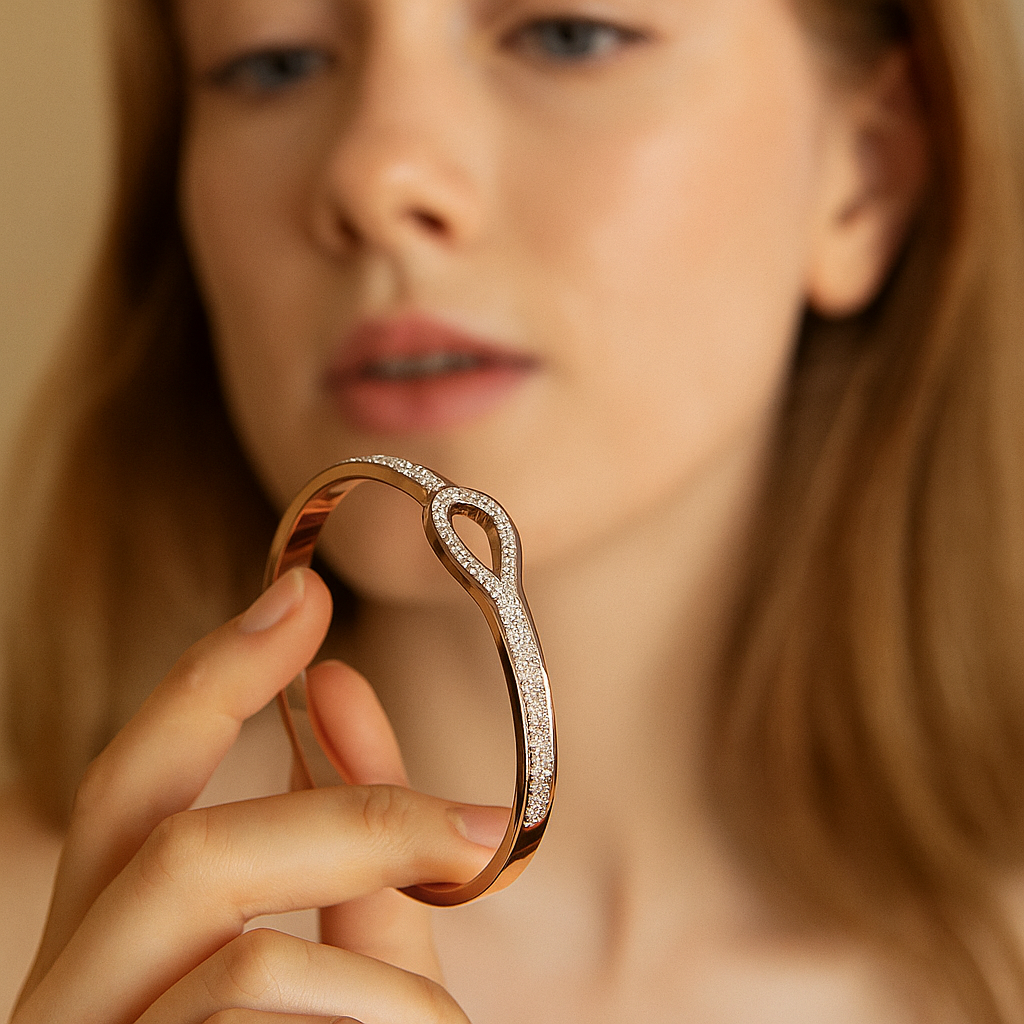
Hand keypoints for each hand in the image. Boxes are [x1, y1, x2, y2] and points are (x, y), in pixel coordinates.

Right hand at [12, 568, 504, 1023]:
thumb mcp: (341, 984)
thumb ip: (351, 860)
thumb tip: (343, 693)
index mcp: (112, 953)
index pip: (136, 780)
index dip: (212, 675)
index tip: (304, 593)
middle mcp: (65, 1005)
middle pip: (174, 847)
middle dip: (340, 816)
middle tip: (472, 825)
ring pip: (242, 972)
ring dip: (383, 988)